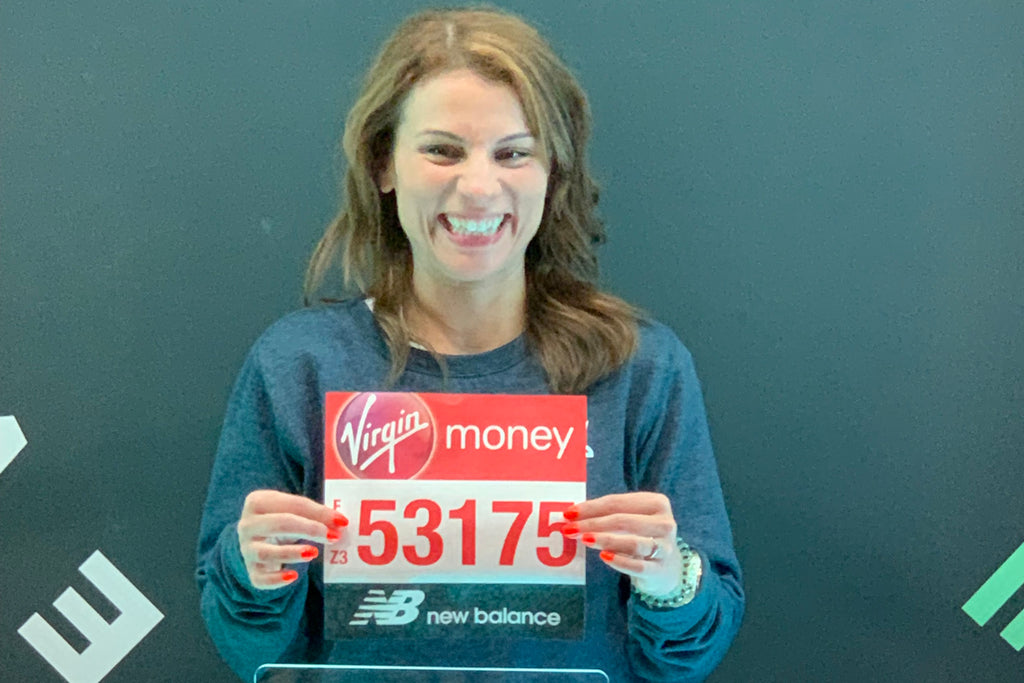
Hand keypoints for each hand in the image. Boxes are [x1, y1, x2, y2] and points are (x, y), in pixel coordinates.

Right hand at [236, 489, 347, 589]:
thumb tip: (340, 523)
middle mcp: (247, 525)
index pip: (291, 504)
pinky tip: (293, 577)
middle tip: (332, 536)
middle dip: (308, 529)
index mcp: (258, 502)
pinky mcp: (251, 570)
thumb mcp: (296, 512)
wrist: (260, 540)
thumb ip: (316, 514)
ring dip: (291, 553)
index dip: (318, 512)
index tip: (342, 522)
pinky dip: (276, 579)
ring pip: (266, 552)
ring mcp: (246, 549)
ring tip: (313, 553)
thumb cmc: (282, 521)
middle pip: (278, 524)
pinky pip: (260, 578)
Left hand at [560, 492, 682, 595]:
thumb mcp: (631, 519)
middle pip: (623, 521)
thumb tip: (572, 514)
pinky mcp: (661, 570)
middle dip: (593, 524)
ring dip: (605, 540)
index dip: (591, 507)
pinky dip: (620, 561)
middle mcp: (665, 523)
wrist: (666, 568)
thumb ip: (607, 514)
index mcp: (657, 503)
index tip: (568, 513)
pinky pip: (639, 566)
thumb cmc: (641, 536)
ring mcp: (665, 547)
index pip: (618, 502)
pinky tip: (604, 557)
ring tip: (585, 540)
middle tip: (570, 529)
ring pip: (633, 543)